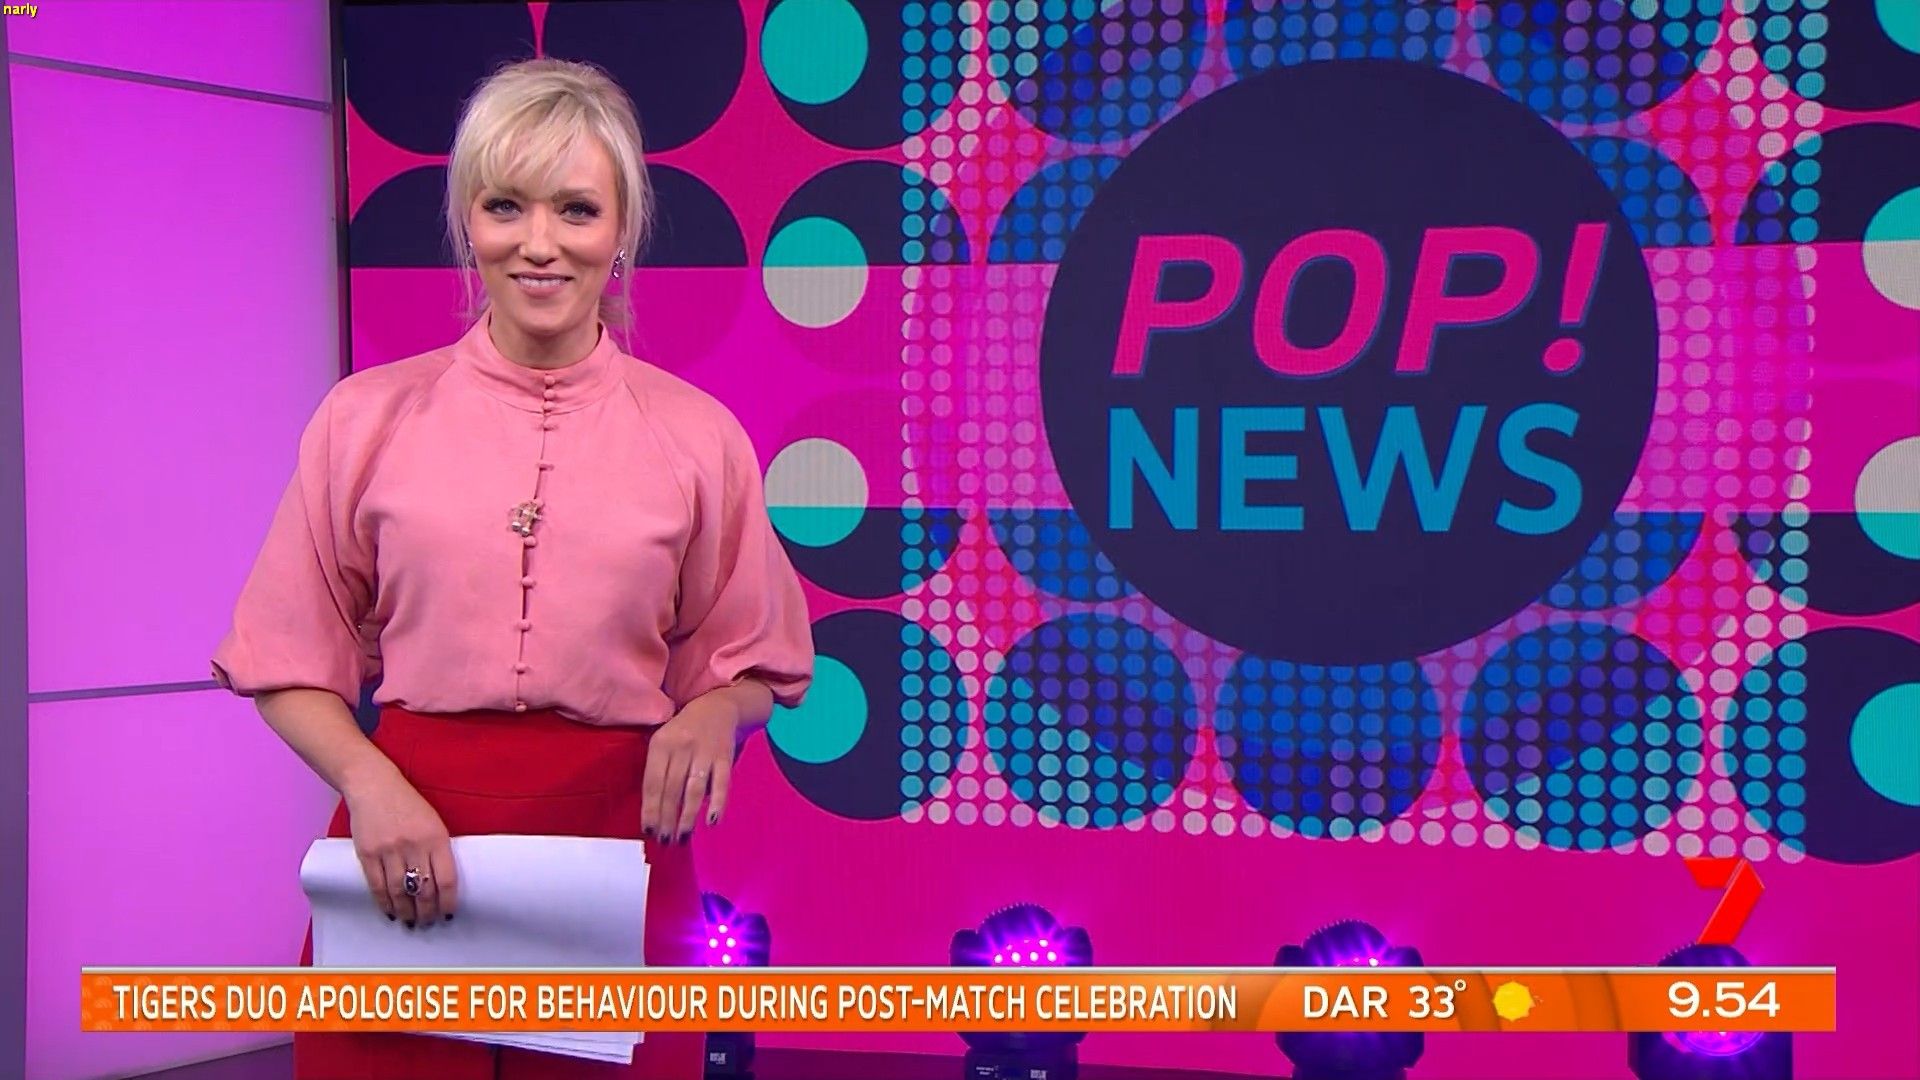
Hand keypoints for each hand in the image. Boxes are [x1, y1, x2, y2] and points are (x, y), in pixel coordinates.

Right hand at [343, 764, 459, 927]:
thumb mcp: (433, 822)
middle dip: (427, 912)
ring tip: (410, 922)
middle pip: (423, 890)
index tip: (447, 914)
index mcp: (436, 837)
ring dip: (406, 912)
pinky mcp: (367, 853)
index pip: (446, 879)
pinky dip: (384, 903)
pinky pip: (376, 886)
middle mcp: (413, 845)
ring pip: (399, 892)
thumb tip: (441, 884)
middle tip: (428, 922)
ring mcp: (388, 850)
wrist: (373, 785)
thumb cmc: (408, 804)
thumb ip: (438, 849)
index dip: (447, 902)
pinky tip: (390, 911)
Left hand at [642, 703, 739, 843]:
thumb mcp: (664, 742)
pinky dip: (717, 802)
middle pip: (672, 789)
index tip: (649, 831)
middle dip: (667, 818)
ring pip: (693, 790)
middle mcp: (681, 747)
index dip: (650, 808)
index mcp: (661, 744)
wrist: (718, 706)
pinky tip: (711, 821)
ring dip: (688, 817)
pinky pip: (721, 783)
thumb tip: (654, 811)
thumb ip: (658, 770)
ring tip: (682, 837)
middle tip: (665, 841)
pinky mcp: (725, 756)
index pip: (653, 782)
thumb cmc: (684, 731)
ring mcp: (705, 752)